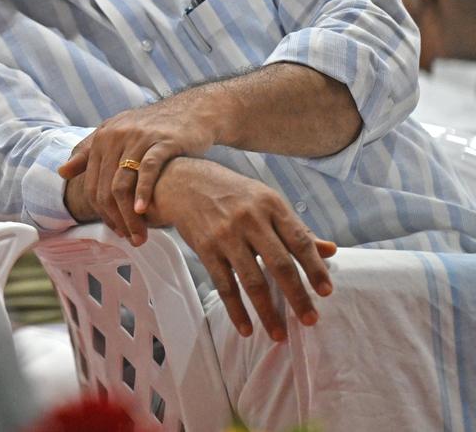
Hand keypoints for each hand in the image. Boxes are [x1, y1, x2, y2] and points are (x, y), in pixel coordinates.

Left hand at [59, 96, 218, 244]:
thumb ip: (88, 154)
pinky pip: (147, 170)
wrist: (192, 111)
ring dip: (129, 215)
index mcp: (102, 138)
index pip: (92, 185)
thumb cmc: (151, 129)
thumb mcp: (116, 135)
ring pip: (122, 183)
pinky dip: (142, 192)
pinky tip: (143, 211)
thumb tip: (61, 172)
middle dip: (115, 218)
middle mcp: (116, 136)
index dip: (101, 213)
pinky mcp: (162, 141)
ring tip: (139, 235)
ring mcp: (138, 138)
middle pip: (105, 188)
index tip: (115, 230)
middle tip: (129, 239)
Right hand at [147, 158, 335, 340]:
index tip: (326, 292)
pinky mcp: (206, 249)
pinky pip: (224, 286)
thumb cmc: (234, 194)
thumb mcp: (267, 202)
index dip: (315, 268)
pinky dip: (236, 310)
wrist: (185, 182)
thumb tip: (330, 250)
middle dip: (297, 296)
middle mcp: (250, 219)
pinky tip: (246, 328)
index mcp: (271, 205)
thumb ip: (297, 228)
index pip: (299, 240)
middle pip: (279, 264)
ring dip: (267, 311)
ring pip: (252, 280)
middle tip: (310, 320)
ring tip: (279, 333)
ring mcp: (226, 235)